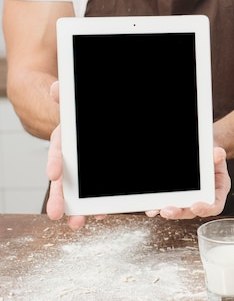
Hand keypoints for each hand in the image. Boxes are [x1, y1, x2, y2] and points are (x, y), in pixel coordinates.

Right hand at [46, 81, 94, 229]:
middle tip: (56, 214)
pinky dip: (98, 203)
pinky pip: (97, 191)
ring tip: (77, 223)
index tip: (54, 174)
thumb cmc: (77, 114)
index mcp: (65, 141)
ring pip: (78, 191)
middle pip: (64, 180)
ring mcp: (84, 170)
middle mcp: (72, 159)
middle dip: (60, 197)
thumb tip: (55, 88)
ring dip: (78, 207)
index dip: (55, 162)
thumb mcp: (73, 103)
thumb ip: (64, 96)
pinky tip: (101, 215)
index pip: (58, 152)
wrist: (84, 122)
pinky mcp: (98, 178)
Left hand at [146, 147, 230, 219]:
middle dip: (179, 212)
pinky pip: (168, 204)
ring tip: (157, 209)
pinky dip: (158, 207)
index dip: (206, 209)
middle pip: (192, 212)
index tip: (195, 206)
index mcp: (217, 192)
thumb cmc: (212, 159)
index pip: (214, 206)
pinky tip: (151, 207)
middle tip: (168, 210)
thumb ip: (218, 156)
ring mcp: (189, 200)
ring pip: (178, 210)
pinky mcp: (177, 199)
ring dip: (167, 211)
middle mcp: (203, 200)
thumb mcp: (217, 156)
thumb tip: (218, 153)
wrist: (204, 155)